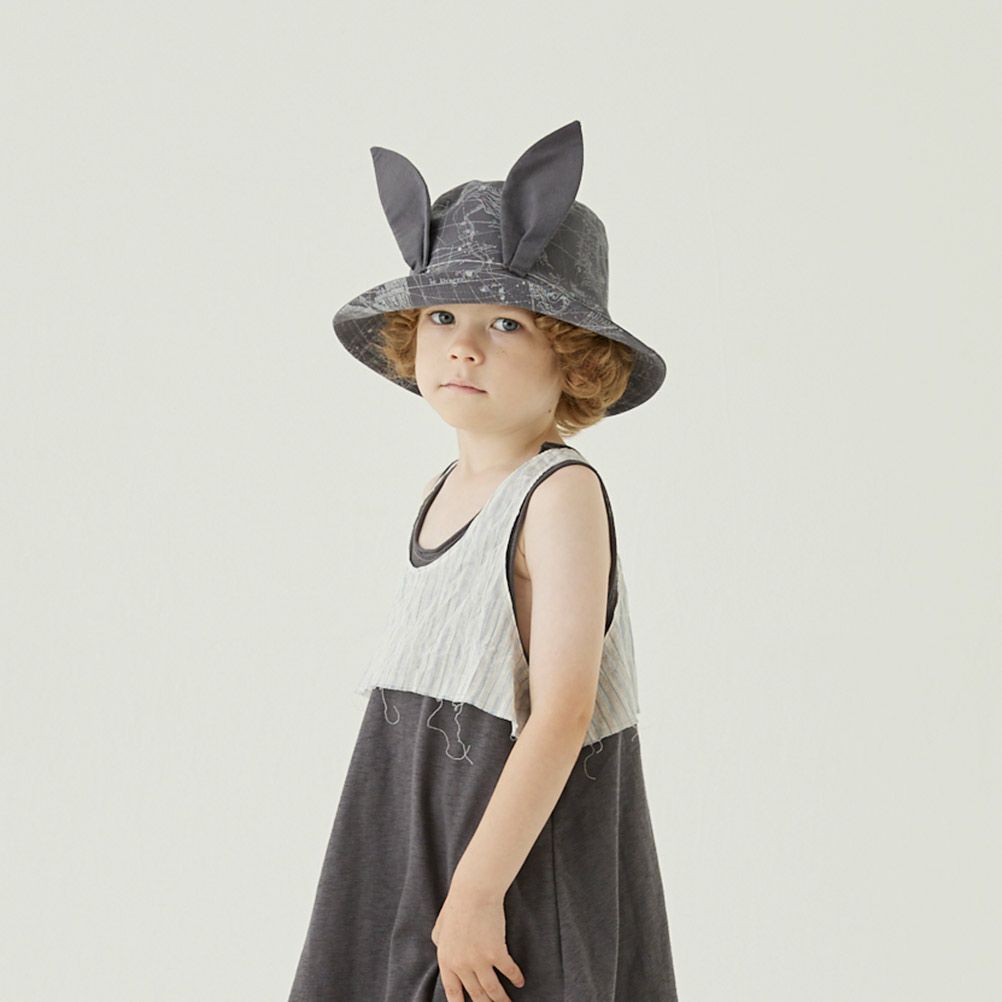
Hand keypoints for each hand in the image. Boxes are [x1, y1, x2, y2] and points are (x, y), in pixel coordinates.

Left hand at [430, 883, 525, 999]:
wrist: (474, 890)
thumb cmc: (457, 904)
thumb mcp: (440, 926)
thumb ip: (439, 942)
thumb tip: (440, 948)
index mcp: (446, 959)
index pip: (453, 992)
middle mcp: (461, 965)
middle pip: (476, 994)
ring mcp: (478, 960)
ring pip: (492, 990)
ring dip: (502, 1000)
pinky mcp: (496, 952)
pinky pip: (509, 972)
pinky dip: (516, 978)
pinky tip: (520, 982)